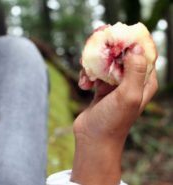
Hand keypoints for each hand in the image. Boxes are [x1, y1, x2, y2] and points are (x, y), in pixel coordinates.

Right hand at [71, 47, 157, 184]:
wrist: (93, 139)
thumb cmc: (113, 120)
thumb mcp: (128, 95)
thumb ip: (135, 71)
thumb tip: (136, 47)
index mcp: (144, 82)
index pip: (144, 53)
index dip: (132, 42)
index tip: (116, 35)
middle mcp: (131, 81)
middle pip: (122, 55)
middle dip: (109, 50)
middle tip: (96, 45)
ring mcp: (115, 85)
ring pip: (106, 62)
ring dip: (95, 64)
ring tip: (87, 75)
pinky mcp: (101, 89)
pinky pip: (95, 73)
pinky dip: (88, 75)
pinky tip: (83, 84)